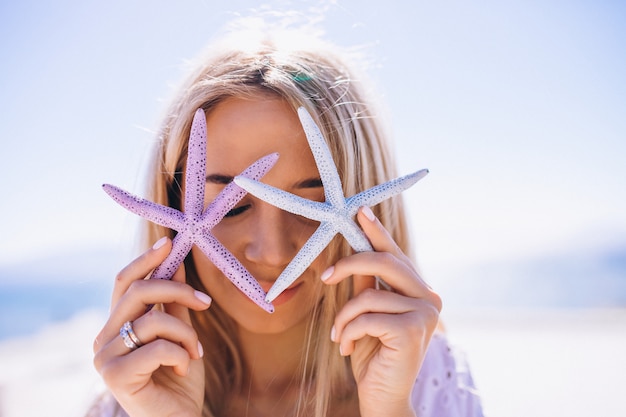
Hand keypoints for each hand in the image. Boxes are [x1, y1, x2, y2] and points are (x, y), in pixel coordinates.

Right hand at [93, 238, 211, 416]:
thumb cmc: (179, 378)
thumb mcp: (181, 333)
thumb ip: (175, 303)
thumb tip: (178, 264)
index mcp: (117, 325)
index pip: (124, 282)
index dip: (146, 260)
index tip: (170, 243)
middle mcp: (104, 338)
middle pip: (137, 293)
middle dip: (177, 290)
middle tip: (204, 301)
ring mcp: (104, 357)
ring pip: (152, 321)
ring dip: (185, 334)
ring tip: (195, 352)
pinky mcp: (114, 376)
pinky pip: (157, 347)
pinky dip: (180, 355)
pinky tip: (183, 369)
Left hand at [321, 207, 441, 416]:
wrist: (383, 396)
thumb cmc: (373, 354)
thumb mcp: (366, 312)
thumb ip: (366, 283)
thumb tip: (355, 250)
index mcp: (420, 291)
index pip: (396, 255)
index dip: (377, 232)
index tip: (360, 212)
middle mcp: (430, 298)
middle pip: (385, 263)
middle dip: (350, 264)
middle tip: (326, 275)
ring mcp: (425, 314)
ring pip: (368, 295)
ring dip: (344, 317)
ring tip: (339, 336)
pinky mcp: (412, 331)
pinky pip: (366, 316)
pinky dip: (348, 330)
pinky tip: (347, 347)